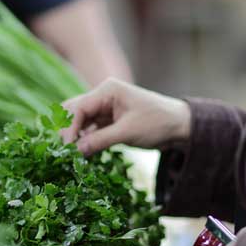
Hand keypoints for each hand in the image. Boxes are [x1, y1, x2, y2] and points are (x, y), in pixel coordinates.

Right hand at [61, 78, 190, 155]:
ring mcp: (105, 108)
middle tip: (66, 151)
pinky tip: (83, 153)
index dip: (69, 127)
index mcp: (107, 90)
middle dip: (68, 130)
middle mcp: (103, 96)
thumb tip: (76, 151)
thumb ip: (100, 140)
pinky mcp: (109, 120)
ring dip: (76, 136)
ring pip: (81, 121)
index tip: (67, 147)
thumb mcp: (127, 132)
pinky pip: (90, 129)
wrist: (179, 126)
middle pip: (75, 111)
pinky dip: (85, 140)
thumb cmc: (157, 123)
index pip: (79, 107)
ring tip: (73, 155)